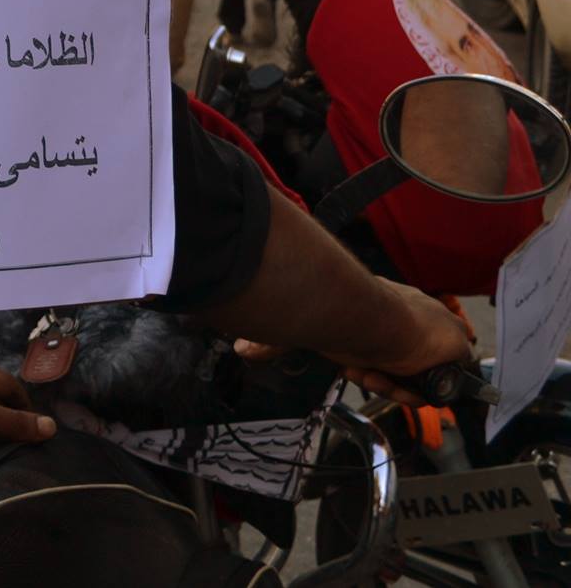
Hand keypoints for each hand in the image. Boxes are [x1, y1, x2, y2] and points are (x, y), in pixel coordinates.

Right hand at [236, 280, 473, 405]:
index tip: (356, 366)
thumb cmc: (339, 318)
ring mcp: (433, 335)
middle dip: (378, 374)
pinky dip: (414, 389)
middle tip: (364, 370)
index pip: (382, 344)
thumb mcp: (309, 333)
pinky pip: (436, 386)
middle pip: (398, 362)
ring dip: (389, 382)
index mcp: (382, 306)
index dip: (368, 362)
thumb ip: (275, 342)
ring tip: (375, 373)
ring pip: (412, 377)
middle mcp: (410, 316)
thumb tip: (241, 347)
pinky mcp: (453, 350)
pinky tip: (397, 380)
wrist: (374, 319)